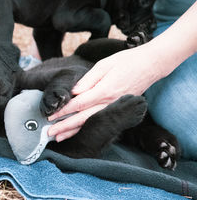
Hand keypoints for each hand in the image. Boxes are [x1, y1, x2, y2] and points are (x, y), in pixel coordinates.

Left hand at [47, 44, 165, 141]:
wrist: (151, 65)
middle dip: (64, 126)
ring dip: (74, 131)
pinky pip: (100, 121)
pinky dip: (87, 128)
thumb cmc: (126, 61)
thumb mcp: (104, 65)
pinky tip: (78, 132)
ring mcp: (114, 108)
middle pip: (82, 118)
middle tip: (49, 133)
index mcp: (103, 90)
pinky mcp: (118, 109)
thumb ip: (88, 80)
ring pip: (91, 123)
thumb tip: (73, 92)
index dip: (63, 111)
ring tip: (59, 138)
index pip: (78, 104)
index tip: (50, 116)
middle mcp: (109, 102)